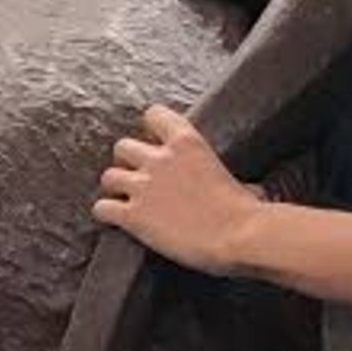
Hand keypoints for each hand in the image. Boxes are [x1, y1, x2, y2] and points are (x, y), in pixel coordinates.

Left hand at [91, 105, 264, 275]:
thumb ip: (224, 178)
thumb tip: (250, 191)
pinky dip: (105, 214)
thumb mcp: (235, 176)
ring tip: (125, 201)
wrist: (239, 235)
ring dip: (114, 189)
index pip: (154, 115)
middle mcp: (160, 159)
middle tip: (137, 179)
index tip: (155, 145)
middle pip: (122, 146)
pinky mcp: (133, 216)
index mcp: (187, 141)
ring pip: (108, 176)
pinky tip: (115, 221)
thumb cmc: (246, 211)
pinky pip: (101, 208)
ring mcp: (143, 187)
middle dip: (127, 162)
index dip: (149, 131)